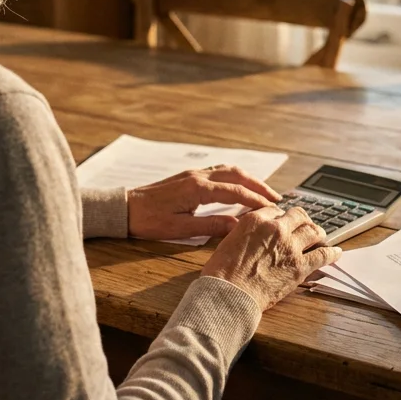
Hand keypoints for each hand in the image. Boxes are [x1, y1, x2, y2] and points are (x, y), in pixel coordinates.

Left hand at [127, 164, 280, 239]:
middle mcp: (198, 176)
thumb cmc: (149, 221)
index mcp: (197, 188)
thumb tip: (238, 225)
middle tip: (276, 199)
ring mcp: (193, 174)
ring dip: (248, 179)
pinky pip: (219, 172)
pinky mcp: (189, 176)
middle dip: (259, 185)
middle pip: (237, 175)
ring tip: (263, 192)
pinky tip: (239, 186)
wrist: (123, 209)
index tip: (272, 209)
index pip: (236, 191)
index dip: (256, 200)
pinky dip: (235, 177)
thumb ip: (211, 225)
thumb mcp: (180, 228)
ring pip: (228, 170)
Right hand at [201, 206, 342, 311]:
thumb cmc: (222, 272)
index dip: (281, 218)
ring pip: (314, 230)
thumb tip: (254, 237)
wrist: (229, 293)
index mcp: (256, 220)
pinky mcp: (300, 266)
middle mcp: (276, 228)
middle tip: (305, 226)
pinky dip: (332, 253)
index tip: (284, 223)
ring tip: (321, 236)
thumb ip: (246, 233)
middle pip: (298, 215)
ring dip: (318, 232)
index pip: (276, 211)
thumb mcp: (228, 241)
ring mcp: (290, 246)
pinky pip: (323, 255)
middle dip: (303, 220)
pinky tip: (336, 253)